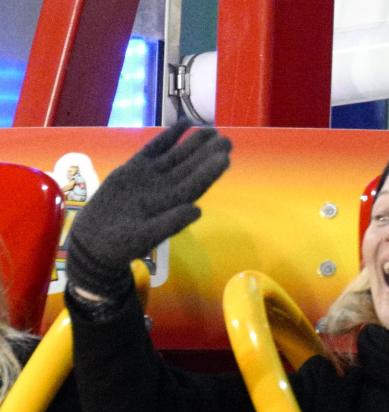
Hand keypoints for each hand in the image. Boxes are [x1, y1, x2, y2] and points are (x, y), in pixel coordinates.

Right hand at [66, 120, 231, 300]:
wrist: (94, 240)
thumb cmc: (120, 244)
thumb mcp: (145, 236)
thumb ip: (170, 223)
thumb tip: (198, 210)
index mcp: (173, 206)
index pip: (195, 186)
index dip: (209, 172)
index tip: (224, 158)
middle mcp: (166, 189)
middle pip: (190, 169)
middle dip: (207, 155)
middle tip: (226, 140)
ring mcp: (151, 177)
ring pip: (176, 156)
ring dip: (194, 143)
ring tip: (211, 130)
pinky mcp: (134, 169)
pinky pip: (154, 149)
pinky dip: (168, 137)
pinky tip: (183, 123)